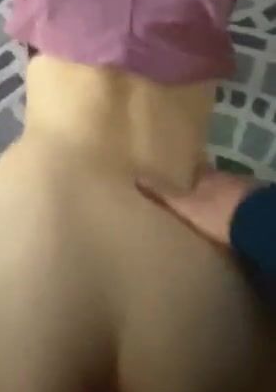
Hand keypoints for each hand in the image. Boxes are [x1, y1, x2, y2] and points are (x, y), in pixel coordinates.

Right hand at [136, 167, 259, 245]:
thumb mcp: (185, 206)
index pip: (194, 170)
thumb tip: (136, 176)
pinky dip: (235, 208)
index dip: (186, 174)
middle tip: (192, 196)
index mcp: (206, 176)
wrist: (255, 222)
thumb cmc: (217, 212)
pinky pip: (242, 203)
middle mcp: (225, 177)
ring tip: (211, 210)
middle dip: (203, 188)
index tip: (177, 177)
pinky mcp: (256, 203)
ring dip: (221, 198)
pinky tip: (232, 218)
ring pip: (228, 191)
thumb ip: (163, 194)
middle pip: (212, 180)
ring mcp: (243, 189)